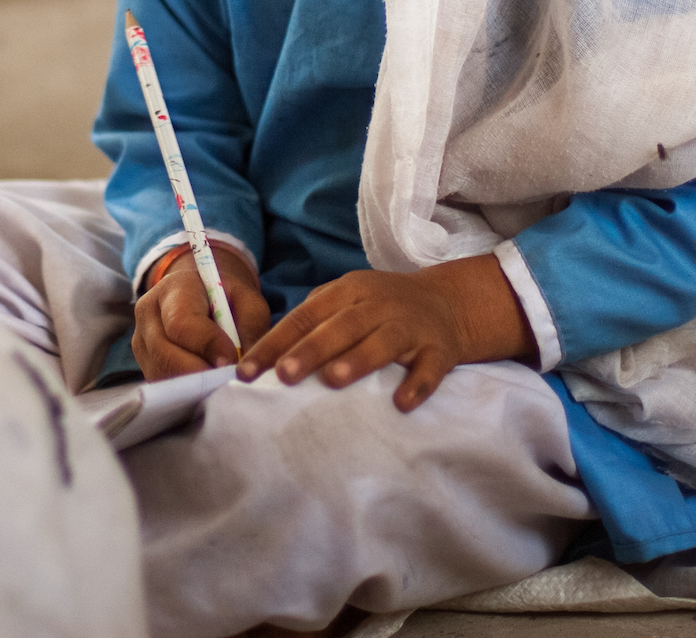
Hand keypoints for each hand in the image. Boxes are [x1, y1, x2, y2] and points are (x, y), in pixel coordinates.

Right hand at [132, 242, 271, 380]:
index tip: (231, 362)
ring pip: (161, 373)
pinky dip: (186, 390)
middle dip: (199, 373)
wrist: (201, 294)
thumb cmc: (226, 296)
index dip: (206, 346)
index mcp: (172, 289)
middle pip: (165, 354)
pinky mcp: (145, 363)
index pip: (182, 323)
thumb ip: (250, 328)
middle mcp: (148, 314)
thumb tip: (246, 367)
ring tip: (220, 383)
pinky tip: (207, 385)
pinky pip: (162, 383)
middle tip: (228, 382)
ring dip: (193, 385)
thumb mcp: (247, 300)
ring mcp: (141, 341)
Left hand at [239, 255, 535, 413]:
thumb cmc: (381, 308)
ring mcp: (410, 327)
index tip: (248, 373)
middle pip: (341, 326)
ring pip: (383, 342)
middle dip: (311, 350)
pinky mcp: (439, 350)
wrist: (447, 303)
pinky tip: (401, 402)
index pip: (305, 317)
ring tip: (333, 381)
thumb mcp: (346, 299)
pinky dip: (417, 384)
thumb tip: (266, 355)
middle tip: (284, 374)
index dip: (275, 344)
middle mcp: (377, 306)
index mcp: (348, 293)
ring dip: (359, 360)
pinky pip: (429, 368)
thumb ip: (313, 319)